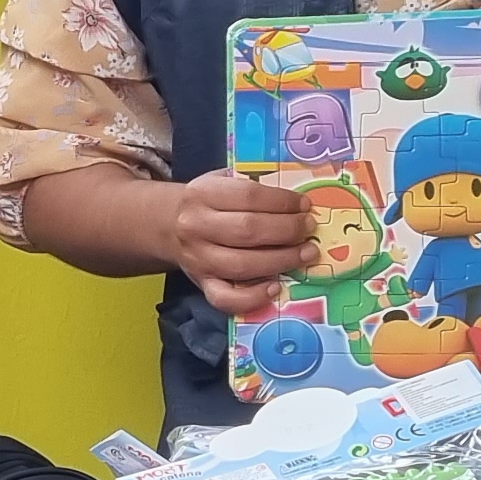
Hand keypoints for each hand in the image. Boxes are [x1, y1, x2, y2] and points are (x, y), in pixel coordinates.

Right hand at [168, 168, 316, 318]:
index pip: (249, 195)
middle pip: (249, 230)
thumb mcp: (222, 181)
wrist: (172, 226)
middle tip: (308, 229)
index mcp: (202, 194)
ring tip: (305, 254)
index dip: (283, 201)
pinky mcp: (202, 284)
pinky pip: (226, 298)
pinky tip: (275, 287)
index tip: (304, 205)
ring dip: (281, 260)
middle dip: (288, 230)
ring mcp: (197, 259)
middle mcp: (195, 226)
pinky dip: (253, 297)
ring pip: (243, 264)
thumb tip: (296, 201)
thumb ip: (252, 186)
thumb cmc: (208, 203)